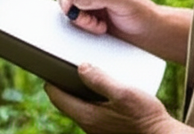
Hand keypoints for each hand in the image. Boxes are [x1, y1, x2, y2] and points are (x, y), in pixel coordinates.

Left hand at [45, 63, 192, 133]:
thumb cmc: (145, 116)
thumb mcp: (124, 93)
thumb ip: (100, 80)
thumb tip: (81, 67)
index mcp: (88, 116)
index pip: (58, 98)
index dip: (51, 81)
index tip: (48, 67)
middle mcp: (89, 126)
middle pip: (67, 103)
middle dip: (65, 86)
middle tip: (66, 67)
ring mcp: (98, 130)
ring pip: (80, 108)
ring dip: (79, 93)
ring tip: (85, 75)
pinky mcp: (108, 130)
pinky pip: (93, 113)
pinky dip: (91, 100)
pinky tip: (104, 91)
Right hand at [55, 0, 157, 40]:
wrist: (146, 32)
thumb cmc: (140, 11)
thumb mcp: (122, 0)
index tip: (69, 2)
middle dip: (70, 5)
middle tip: (78, 17)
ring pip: (68, 5)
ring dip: (79, 18)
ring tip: (97, 24)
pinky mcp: (86, 13)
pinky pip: (73, 18)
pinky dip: (83, 25)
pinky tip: (99, 27)